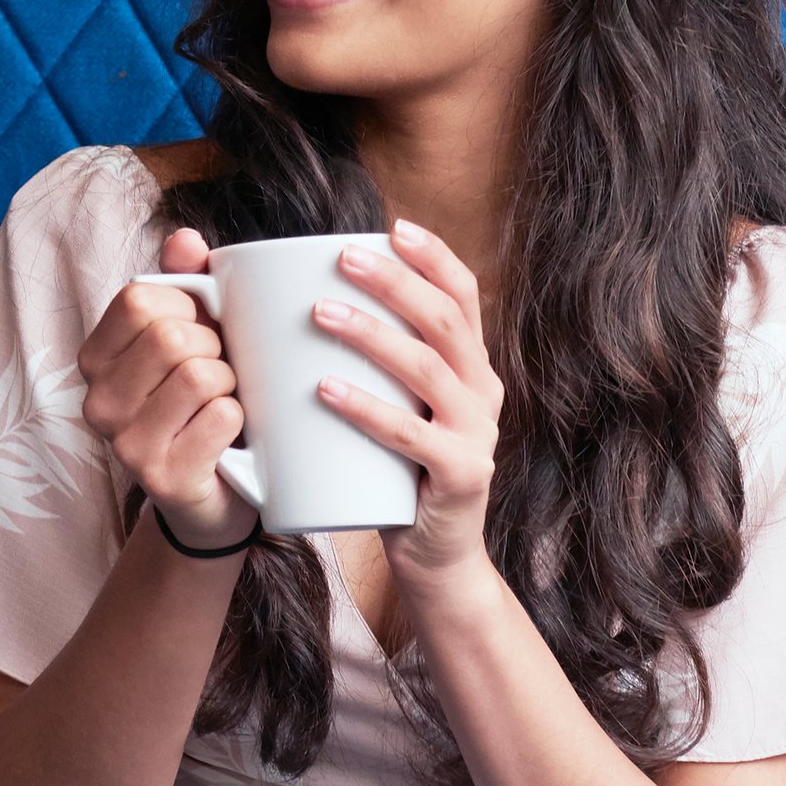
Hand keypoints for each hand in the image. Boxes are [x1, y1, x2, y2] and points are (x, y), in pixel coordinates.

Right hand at [79, 227, 250, 549]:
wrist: (217, 492)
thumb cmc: (202, 402)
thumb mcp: (192, 334)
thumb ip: (185, 282)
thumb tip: (186, 237)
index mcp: (95, 358)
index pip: (138, 298)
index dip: (188, 306)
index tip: (201, 330)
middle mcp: (97, 402)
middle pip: (171, 336)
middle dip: (215, 348)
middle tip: (219, 374)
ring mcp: (125, 445)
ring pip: (200, 375)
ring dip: (231, 384)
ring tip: (223, 403)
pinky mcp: (163, 478)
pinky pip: (222, 417)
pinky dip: (240, 419)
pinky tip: (229, 438)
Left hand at [315, 219, 501, 582]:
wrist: (435, 560)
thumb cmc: (397, 476)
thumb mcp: (396, 410)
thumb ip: (374, 368)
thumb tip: (302, 304)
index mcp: (472, 368)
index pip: (464, 297)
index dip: (434, 257)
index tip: (393, 226)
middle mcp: (483, 392)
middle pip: (444, 321)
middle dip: (395, 281)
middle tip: (341, 258)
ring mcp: (477, 434)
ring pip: (429, 368)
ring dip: (373, 334)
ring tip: (321, 312)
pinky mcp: (461, 475)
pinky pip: (412, 434)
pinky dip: (367, 408)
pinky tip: (327, 388)